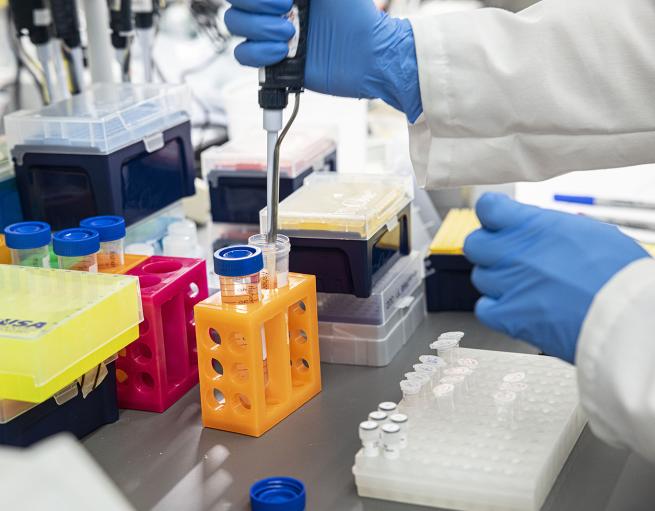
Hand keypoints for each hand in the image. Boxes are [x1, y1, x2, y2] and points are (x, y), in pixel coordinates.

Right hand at [224, 0, 422, 120]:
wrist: (367, 54)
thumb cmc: (354, 14)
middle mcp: (271, 9)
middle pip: (235, 4)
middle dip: (258, 9)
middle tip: (289, 14)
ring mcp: (269, 34)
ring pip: (235, 26)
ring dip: (260, 30)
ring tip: (290, 37)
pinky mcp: (272, 61)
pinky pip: (243, 55)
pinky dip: (259, 54)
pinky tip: (283, 53)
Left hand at [464, 193, 649, 362]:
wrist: (625, 315)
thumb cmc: (619, 274)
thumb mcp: (587, 232)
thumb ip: (549, 228)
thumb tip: (537, 228)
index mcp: (533, 225)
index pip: (488, 208)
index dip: (492, 215)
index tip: (498, 221)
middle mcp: (514, 251)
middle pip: (475, 244)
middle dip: (489, 249)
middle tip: (508, 257)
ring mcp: (508, 284)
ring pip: (481, 277)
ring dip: (497, 281)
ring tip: (525, 286)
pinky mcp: (508, 316)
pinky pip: (484, 308)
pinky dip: (495, 309)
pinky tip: (516, 307)